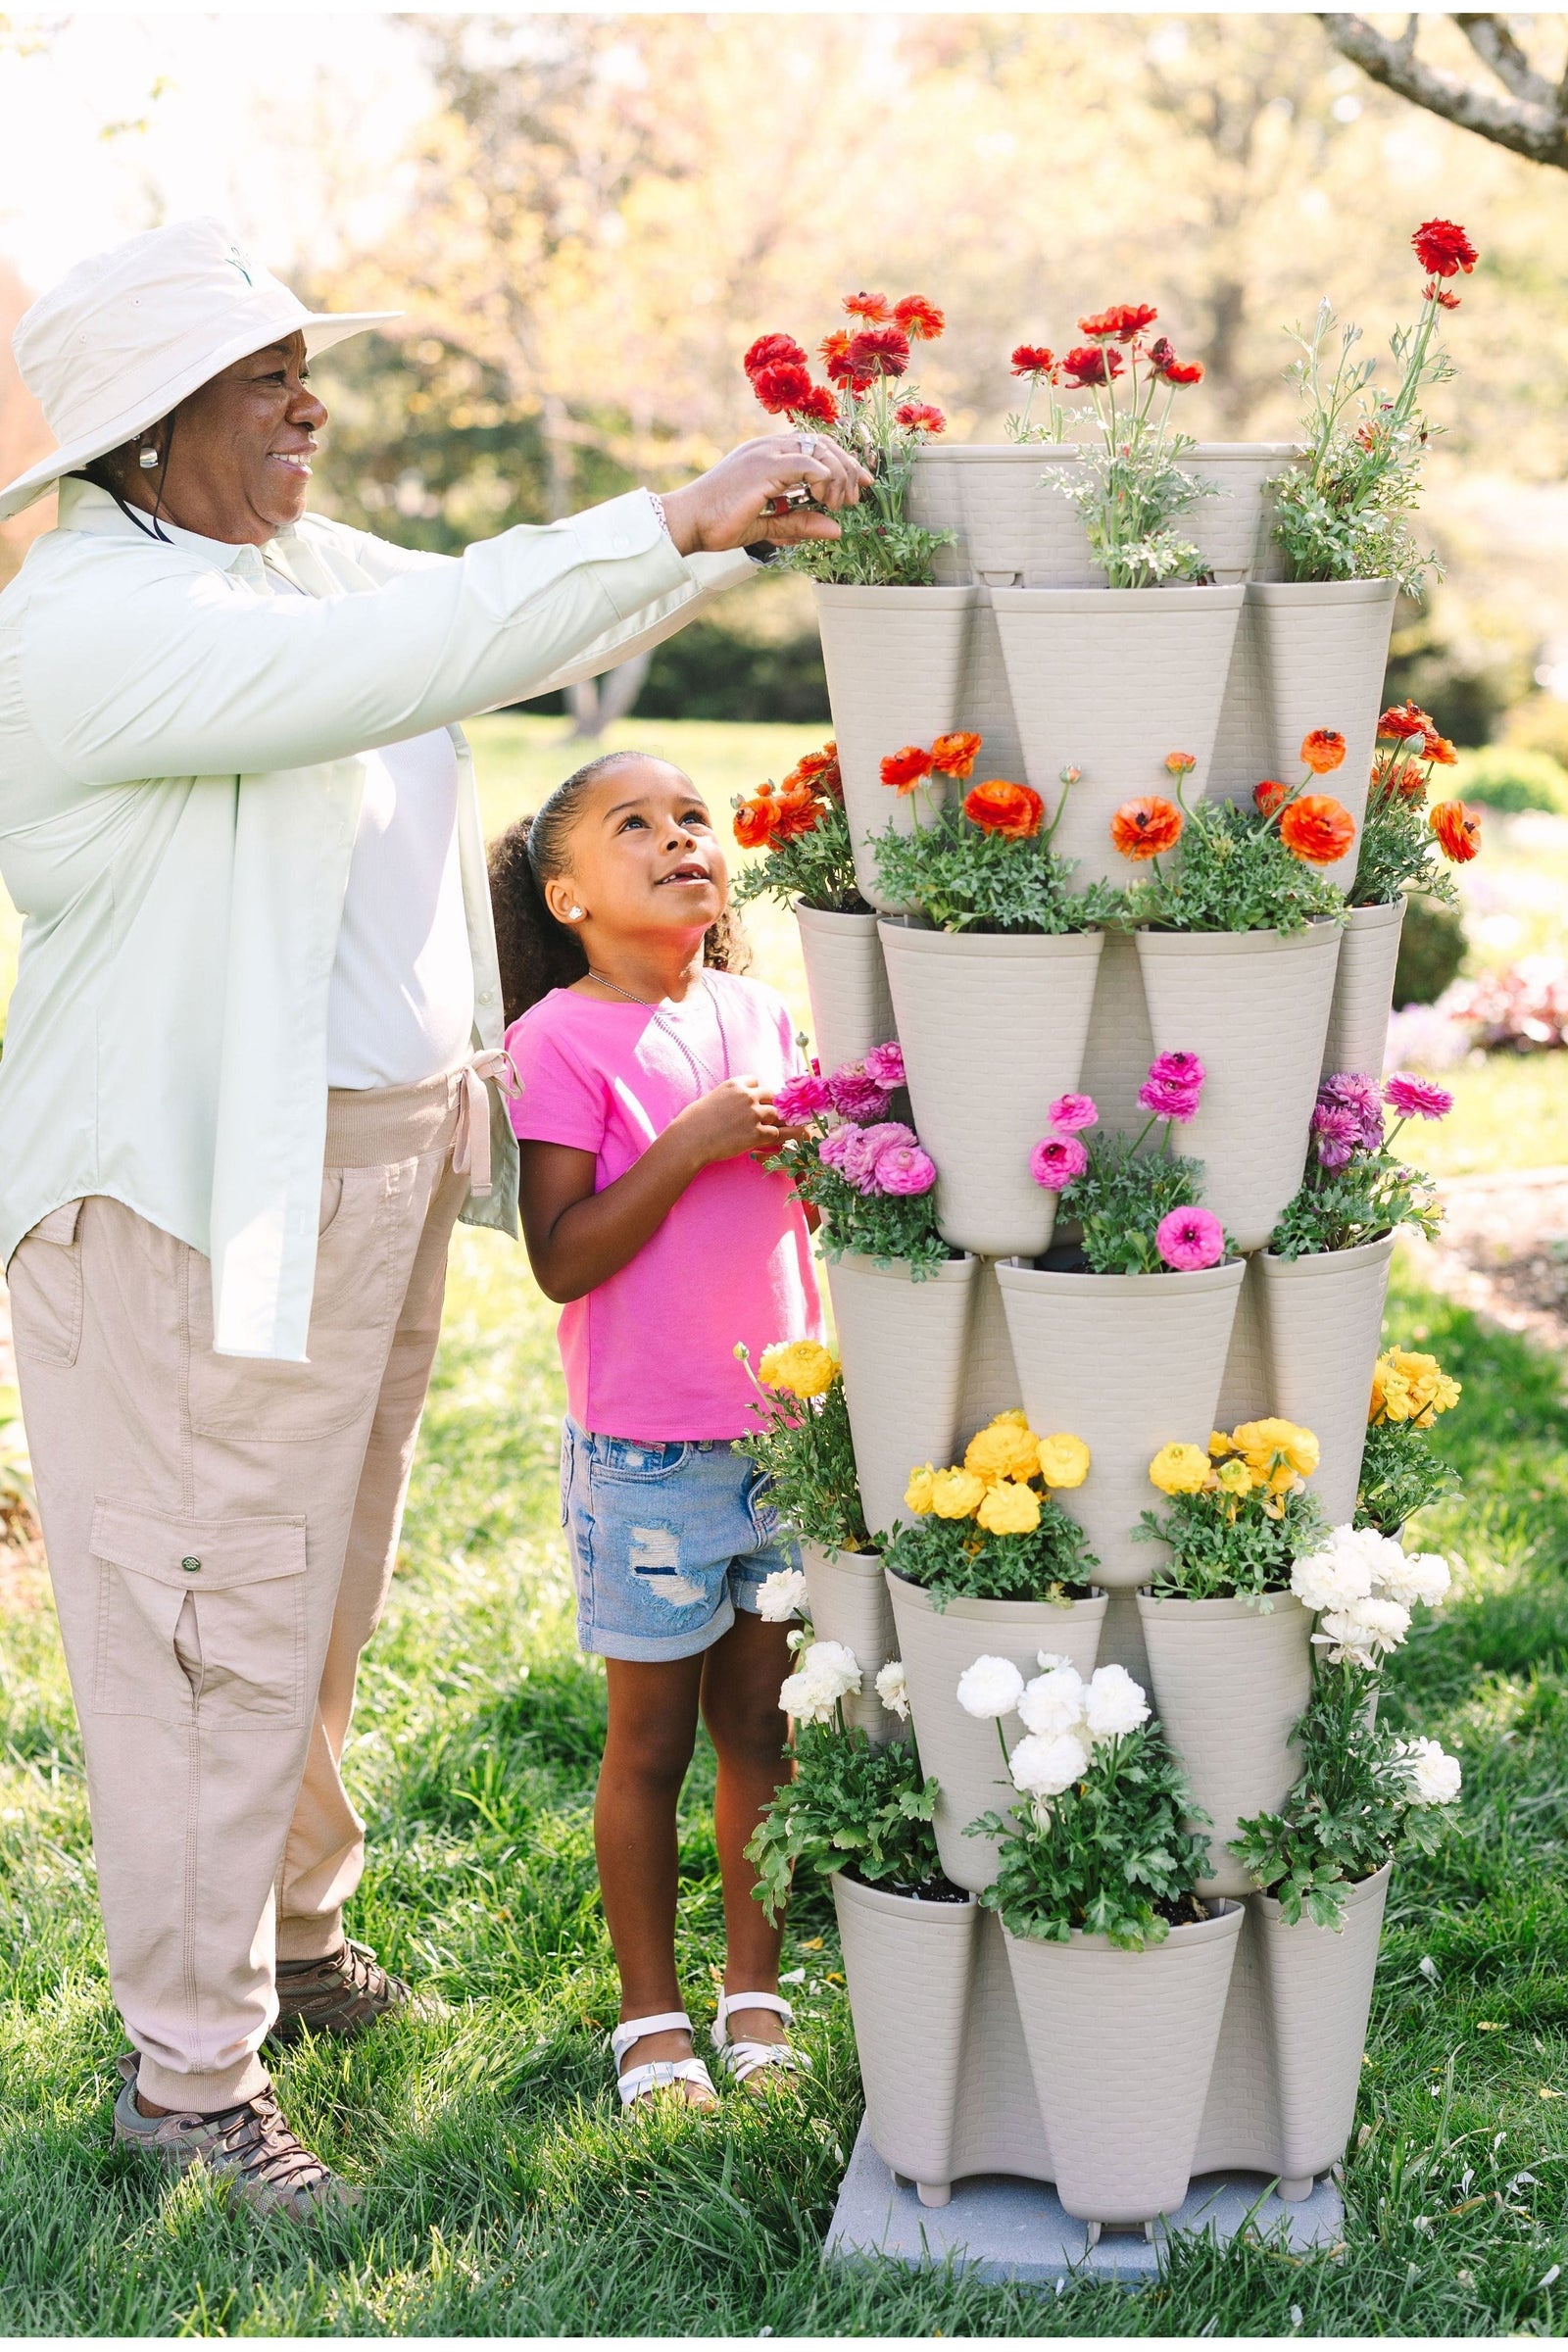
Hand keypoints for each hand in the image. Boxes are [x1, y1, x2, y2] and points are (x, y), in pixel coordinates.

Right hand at [660, 435, 872, 555]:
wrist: (687, 522)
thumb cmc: (719, 523)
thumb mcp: (770, 525)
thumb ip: (801, 524)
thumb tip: (836, 529)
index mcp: (769, 454)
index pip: (816, 445)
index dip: (843, 462)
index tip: (859, 485)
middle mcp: (769, 446)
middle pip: (824, 443)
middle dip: (849, 468)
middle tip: (857, 495)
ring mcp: (767, 453)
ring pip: (821, 450)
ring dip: (839, 477)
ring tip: (839, 503)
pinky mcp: (765, 466)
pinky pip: (808, 463)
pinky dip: (824, 481)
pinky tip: (824, 501)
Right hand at [671, 1077, 797, 1166]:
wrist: (689, 1140)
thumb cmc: (693, 1122)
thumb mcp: (711, 1098)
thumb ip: (729, 1096)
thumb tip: (736, 1102)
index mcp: (734, 1085)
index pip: (755, 1082)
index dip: (753, 1093)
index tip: (746, 1104)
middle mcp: (746, 1096)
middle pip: (769, 1095)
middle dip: (764, 1105)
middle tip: (754, 1118)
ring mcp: (753, 1114)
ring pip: (773, 1114)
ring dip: (767, 1122)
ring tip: (753, 1131)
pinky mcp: (756, 1133)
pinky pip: (773, 1133)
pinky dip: (767, 1137)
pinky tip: (755, 1141)